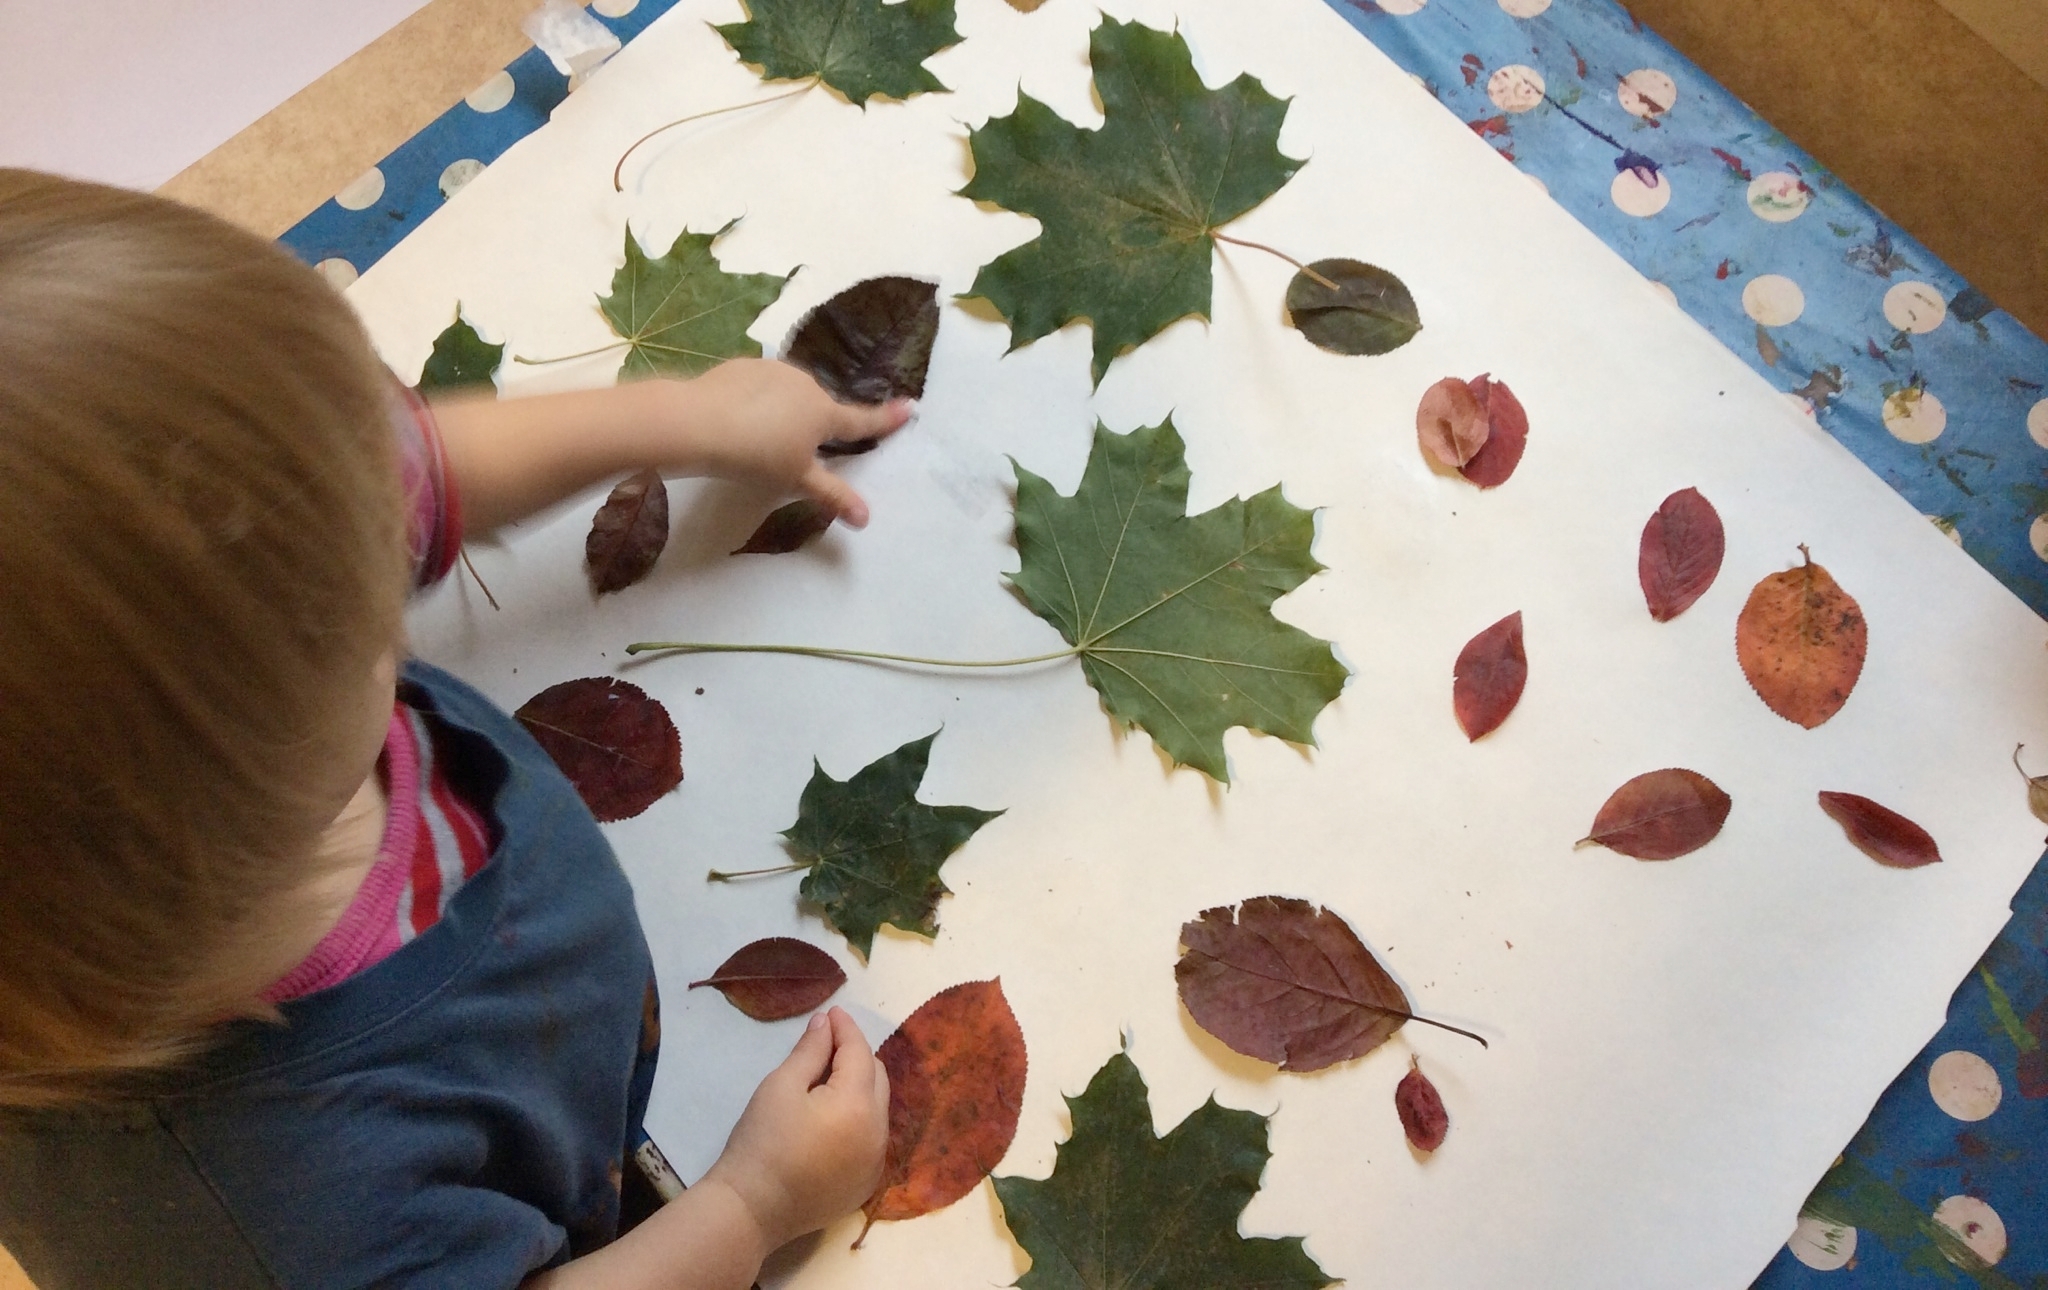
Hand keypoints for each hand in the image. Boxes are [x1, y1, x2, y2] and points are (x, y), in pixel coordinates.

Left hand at [664, 360, 910, 527]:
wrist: (699, 423)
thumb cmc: (756, 456)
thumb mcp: (796, 480)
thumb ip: (833, 496)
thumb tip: (866, 518)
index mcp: (824, 413)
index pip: (862, 420)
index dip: (886, 418)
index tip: (910, 406)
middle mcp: (806, 384)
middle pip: (818, 408)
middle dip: (812, 424)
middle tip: (789, 449)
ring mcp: (774, 371)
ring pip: (788, 394)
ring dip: (782, 410)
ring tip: (756, 436)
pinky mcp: (744, 366)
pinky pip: (759, 386)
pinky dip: (755, 400)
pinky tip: (736, 419)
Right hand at [700, 1007, 890, 1253]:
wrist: (752, 1209)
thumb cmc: (762, 1142)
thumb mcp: (781, 1086)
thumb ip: (810, 1051)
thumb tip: (826, 1024)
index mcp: (859, 1104)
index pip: (859, 1052)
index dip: (845, 1028)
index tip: (832, 1013)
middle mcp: (879, 1132)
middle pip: (876, 1078)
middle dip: (855, 1055)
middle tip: (826, 1044)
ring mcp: (876, 1161)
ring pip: (877, 1108)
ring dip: (860, 1087)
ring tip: (827, 1077)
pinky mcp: (866, 1183)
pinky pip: (872, 1138)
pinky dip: (859, 1119)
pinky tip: (833, 1117)